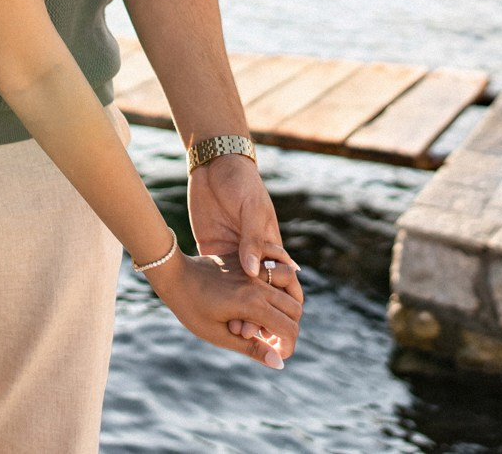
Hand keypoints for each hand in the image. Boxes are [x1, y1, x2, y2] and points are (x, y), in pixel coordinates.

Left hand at [143, 250, 301, 369]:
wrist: (173, 273)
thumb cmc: (190, 307)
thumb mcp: (217, 334)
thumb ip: (250, 347)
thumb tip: (279, 363)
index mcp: (252, 304)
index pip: (289, 329)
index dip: (288, 347)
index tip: (276, 355)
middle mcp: (258, 285)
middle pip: (294, 309)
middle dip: (289, 329)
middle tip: (270, 340)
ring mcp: (254, 271)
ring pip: (290, 290)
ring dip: (286, 309)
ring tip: (270, 321)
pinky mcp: (248, 263)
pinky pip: (277, 273)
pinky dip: (279, 289)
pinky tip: (267, 301)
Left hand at [190, 153, 301, 340]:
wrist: (214, 167)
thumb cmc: (240, 184)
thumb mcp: (250, 209)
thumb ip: (252, 240)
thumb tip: (255, 272)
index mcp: (273, 248)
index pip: (287, 285)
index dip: (288, 308)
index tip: (282, 326)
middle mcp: (256, 257)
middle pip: (267, 298)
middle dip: (265, 318)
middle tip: (255, 334)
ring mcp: (234, 257)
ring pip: (244, 296)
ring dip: (244, 314)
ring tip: (237, 332)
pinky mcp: (215, 254)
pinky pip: (223, 285)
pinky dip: (225, 302)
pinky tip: (221, 318)